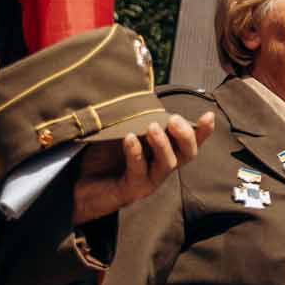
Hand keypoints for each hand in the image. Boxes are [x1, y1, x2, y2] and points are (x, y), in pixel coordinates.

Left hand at [72, 113, 212, 222]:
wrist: (76, 189)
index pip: (189, 143)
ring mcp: (148, 182)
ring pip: (168, 164)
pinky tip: (128, 138)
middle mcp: (160, 169)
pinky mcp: (131, 190)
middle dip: (186, 136)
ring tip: (152, 126)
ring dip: (163, 144)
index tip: (209, 115)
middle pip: (188, 155)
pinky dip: (136, 152)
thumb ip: (135, 120)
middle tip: (174, 120)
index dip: (202, 132)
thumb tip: (142, 93)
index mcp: (162, 155)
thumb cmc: (99, 160)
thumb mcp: (120, 133)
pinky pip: (138, 171)